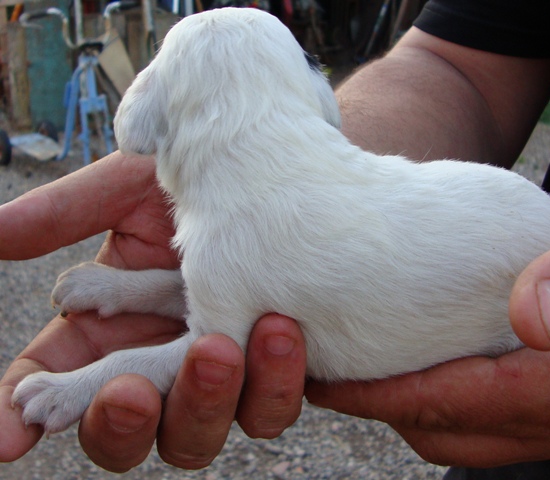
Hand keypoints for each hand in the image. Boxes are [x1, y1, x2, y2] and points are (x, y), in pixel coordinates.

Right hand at [0, 152, 306, 471]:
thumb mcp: (126, 192)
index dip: (33, 408)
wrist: (268, 169)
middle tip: (129, 389)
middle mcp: (161, 358)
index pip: (61, 378)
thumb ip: (64, 215)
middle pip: (130, 426)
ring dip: (208, 400)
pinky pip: (276, 401)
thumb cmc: (194, 178)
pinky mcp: (277, 367)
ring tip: (225, 346)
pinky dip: (280, 384)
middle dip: (123, 420)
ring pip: (201, 428)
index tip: (11, 433)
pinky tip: (283, 335)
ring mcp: (221, 372)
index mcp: (112, 326)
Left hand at [306, 222, 549, 466]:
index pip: (441, 404)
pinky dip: (453, 401)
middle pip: (443, 430)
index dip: (373, 395)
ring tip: (374, 368)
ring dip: (416, 406)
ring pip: (468, 433)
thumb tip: (534, 318)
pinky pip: (493, 422)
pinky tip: (438, 362)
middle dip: (383, 408)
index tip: (320, 379)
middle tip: (336, 370)